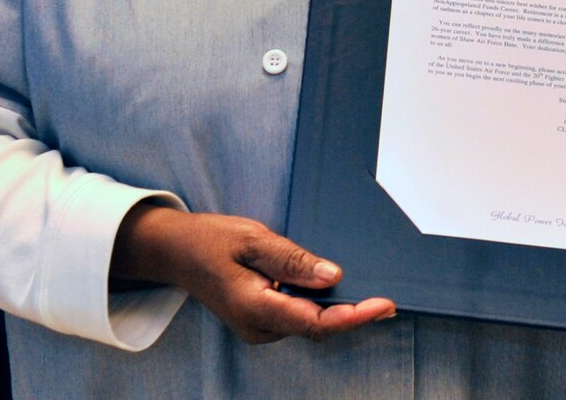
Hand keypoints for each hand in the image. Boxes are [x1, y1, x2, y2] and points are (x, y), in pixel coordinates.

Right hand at [112, 204, 394, 344]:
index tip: (384, 305)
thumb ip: (292, 260)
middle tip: (389, 298)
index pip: (315, 321)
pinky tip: (337, 288)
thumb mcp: (252, 238)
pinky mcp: (262, 320)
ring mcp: (259, 327)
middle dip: (354, 315)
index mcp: (255, 307)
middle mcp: (259, 326)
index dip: (354, 316)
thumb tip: (333, 275)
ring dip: (339, 310)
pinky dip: (321, 306)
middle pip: (317, 327)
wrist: (176, 251)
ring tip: (372, 291)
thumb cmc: (211, 240)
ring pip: (310, 324)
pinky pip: (299, 317)